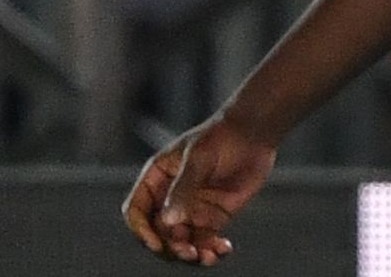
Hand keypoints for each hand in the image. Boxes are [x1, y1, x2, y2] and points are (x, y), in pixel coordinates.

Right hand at [122, 115, 275, 264]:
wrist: (253, 134)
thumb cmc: (220, 136)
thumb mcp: (198, 159)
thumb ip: (183, 189)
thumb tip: (168, 220)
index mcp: (157, 179)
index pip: (137, 211)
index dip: (141, 230)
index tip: (156, 243)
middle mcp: (170, 199)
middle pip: (158, 234)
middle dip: (169, 247)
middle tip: (189, 251)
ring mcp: (191, 210)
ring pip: (181, 244)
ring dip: (190, 255)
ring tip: (207, 256)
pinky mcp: (212, 218)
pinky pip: (205, 243)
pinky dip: (211, 252)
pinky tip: (222, 249)